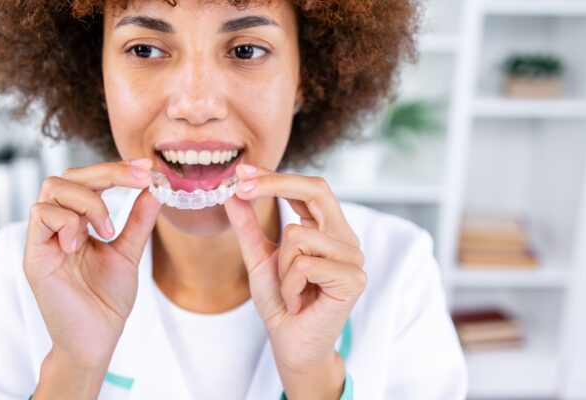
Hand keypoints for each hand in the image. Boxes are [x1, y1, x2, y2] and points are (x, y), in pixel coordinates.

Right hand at [24, 158, 160, 371]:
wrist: (96, 340)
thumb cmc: (106, 301)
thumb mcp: (128, 253)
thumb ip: (138, 221)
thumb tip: (154, 187)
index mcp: (77, 223)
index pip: (88, 181)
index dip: (115, 169)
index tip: (145, 168)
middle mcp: (57, 227)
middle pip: (68, 176)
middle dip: (106, 173)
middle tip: (139, 178)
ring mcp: (43, 240)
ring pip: (52, 188)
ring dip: (88, 201)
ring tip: (107, 230)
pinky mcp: (34, 256)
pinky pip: (41, 215)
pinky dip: (67, 221)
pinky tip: (81, 243)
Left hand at [224, 164, 365, 398]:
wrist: (291, 344)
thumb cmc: (281, 302)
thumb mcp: (259, 257)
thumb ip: (248, 225)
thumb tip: (232, 191)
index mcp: (327, 229)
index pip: (308, 188)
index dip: (276, 176)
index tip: (242, 172)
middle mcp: (345, 238)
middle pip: (317, 190)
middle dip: (275, 184)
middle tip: (242, 188)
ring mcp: (353, 258)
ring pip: (298, 235)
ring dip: (281, 267)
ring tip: (291, 290)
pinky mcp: (353, 279)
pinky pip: (305, 264)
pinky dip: (290, 285)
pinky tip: (298, 301)